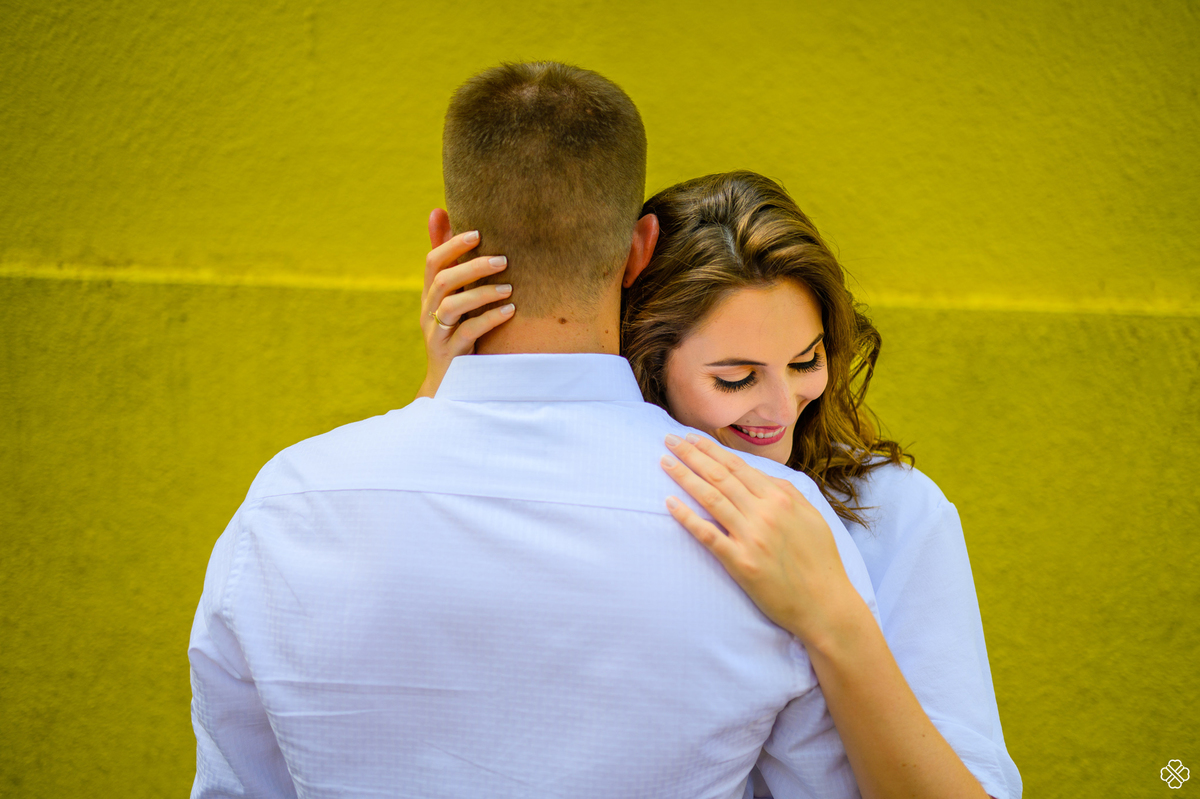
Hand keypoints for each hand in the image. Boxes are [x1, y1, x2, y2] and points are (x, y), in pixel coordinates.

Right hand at [417, 210, 515, 397]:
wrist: (449, 385)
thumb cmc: (458, 335)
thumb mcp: (457, 301)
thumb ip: (454, 263)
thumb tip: (441, 212)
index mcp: (430, 296)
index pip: (432, 262)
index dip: (451, 244)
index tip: (477, 233)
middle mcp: (428, 312)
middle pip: (442, 281)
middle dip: (471, 267)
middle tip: (503, 260)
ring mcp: (437, 334)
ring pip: (451, 306)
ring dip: (481, 293)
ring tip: (509, 288)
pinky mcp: (450, 354)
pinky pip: (467, 332)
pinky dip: (489, 319)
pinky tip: (509, 310)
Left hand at [661, 433, 856, 643]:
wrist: (825, 605)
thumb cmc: (820, 561)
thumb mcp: (812, 516)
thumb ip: (787, 493)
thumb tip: (762, 476)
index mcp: (781, 498)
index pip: (738, 466)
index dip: (711, 449)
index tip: (691, 437)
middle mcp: (765, 513)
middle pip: (720, 476)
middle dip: (692, 454)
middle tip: (669, 439)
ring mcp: (751, 538)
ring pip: (710, 498)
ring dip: (685, 477)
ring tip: (665, 462)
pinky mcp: (741, 563)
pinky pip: (707, 535)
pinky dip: (686, 517)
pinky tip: (669, 504)